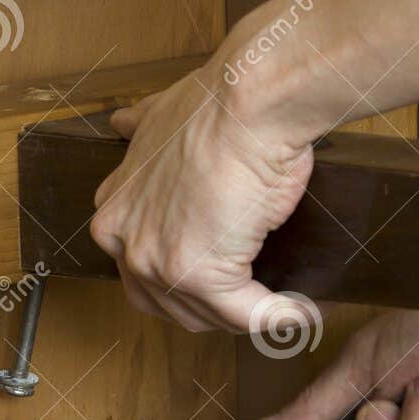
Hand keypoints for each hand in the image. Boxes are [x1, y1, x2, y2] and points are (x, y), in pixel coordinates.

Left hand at [90, 66, 312, 331]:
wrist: (249, 101)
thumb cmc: (217, 106)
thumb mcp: (157, 116)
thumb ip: (138, 132)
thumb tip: (124, 122)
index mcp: (113, 214)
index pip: (145, 272)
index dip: (187, 282)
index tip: (228, 277)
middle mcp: (125, 245)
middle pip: (171, 304)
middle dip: (214, 309)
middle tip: (255, 300)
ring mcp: (158, 264)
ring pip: (208, 315)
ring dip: (250, 317)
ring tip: (287, 307)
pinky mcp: (201, 277)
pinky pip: (248, 315)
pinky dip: (280, 318)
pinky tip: (305, 312)